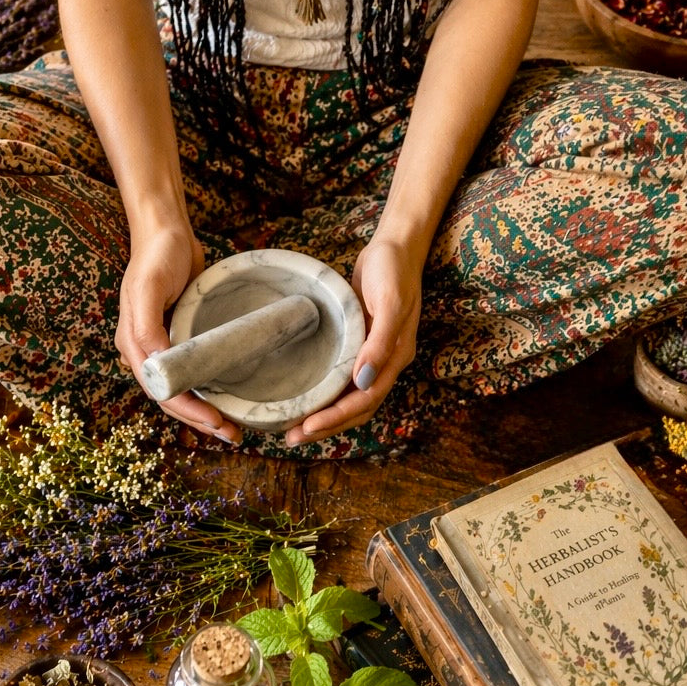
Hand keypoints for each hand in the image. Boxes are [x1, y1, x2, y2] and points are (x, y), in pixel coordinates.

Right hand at [116, 224, 240, 441]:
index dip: (187, 410)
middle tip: (233, 434)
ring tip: (232, 427)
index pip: (161, 390)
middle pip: (172, 397)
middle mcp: (145, 351)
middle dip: (200, 420)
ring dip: (204, 411)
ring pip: (183, 389)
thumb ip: (147, 323)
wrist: (166, 231)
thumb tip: (154, 360)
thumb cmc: (157, 255)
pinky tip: (226, 397)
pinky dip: (207, 389)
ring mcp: (162, 345)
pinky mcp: (179, 337)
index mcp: (134, 344)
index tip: (215, 422)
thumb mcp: (150, 285)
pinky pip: (192, 371)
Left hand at [284, 237, 422, 446]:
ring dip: (324, 415)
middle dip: (326, 426)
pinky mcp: (359, 344)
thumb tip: (363, 381)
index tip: (308, 426)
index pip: (366, 400)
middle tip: (291, 438)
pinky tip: (306, 397)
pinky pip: (343, 379)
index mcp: (395, 357)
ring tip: (293, 428)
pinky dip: (327, 394)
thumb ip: (380, 342)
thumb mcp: (390, 302)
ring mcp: (373, 355)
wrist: (395, 247)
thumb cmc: (393, 270)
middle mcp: (384, 363)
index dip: (337, 418)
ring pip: (349, 397)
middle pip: (357, 408)